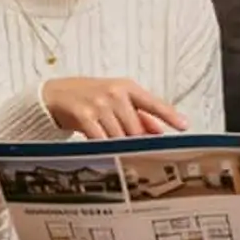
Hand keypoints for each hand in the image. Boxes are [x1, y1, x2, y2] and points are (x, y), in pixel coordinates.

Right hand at [43, 77, 187, 138]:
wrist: (56, 94)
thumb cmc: (88, 96)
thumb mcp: (115, 99)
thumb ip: (139, 114)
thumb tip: (159, 130)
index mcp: (126, 87)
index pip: (153, 102)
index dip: (170, 115)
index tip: (183, 126)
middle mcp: (115, 93)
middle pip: (137, 128)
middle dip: (138, 142)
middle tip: (138, 152)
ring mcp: (100, 104)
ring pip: (120, 136)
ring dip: (121, 147)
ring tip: (118, 151)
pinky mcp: (85, 116)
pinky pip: (102, 139)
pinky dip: (106, 148)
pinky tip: (106, 151)